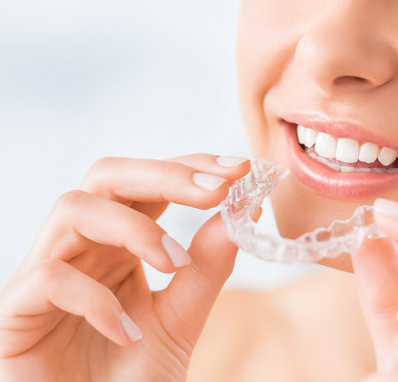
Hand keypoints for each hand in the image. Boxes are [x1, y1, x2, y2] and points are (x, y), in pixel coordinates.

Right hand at [0, 153, 249, 381]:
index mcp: (119, 240)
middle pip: (108, 175)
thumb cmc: (129, 377)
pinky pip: (48, 277)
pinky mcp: (17, 310)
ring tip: (175, 262)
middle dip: (166, 174)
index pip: (150, 182)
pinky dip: (94, 297)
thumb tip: (245, 207)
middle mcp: (82, 245)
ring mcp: (45, 272)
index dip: (191, 166)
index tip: (239, 168)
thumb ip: (208, 267)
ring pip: (74, 209)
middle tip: (218, 190)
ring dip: (134, 228)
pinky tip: (127, 331)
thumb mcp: (180, 318)